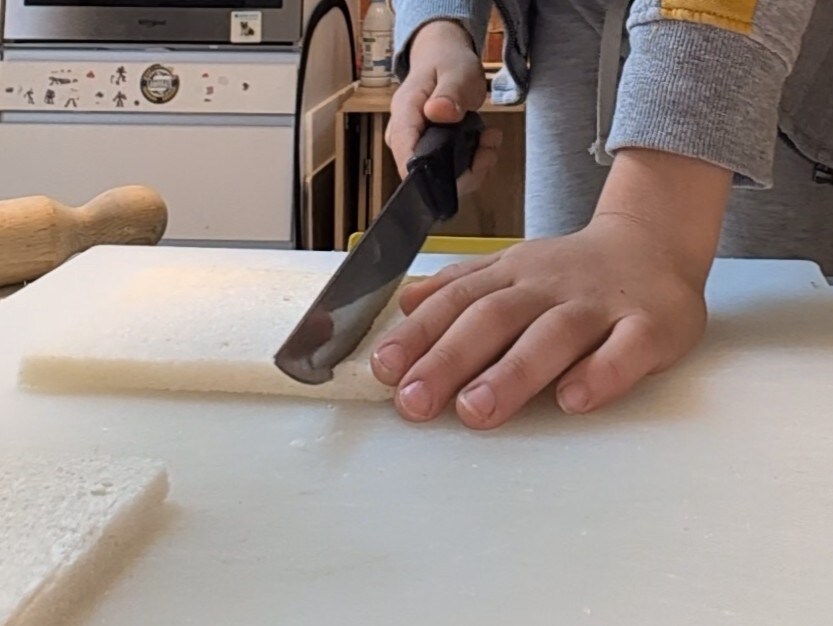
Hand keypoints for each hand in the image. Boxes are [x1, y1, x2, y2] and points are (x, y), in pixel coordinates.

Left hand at [371, 149, 732, 428]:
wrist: (652, 244)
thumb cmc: (570, 273)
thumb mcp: (510, 269)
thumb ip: (459, 287)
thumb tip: (405, 303)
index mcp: (512, 274)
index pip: (458, 302)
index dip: (419, 335)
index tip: (385, 370)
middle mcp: (550, 286)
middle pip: (496, 318)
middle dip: (450, 359)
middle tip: (415, 402)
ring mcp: (600, 305)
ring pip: (554, 335)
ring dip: (512, 372)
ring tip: (475, 410)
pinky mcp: (650, 326)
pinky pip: (627, 349)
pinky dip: (601, 374)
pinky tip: (572, 400)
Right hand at [386, 20, 501, 192]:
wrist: (443, 58)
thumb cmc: (447, 63)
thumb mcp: (456, 71)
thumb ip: (450, 92)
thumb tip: (438, 112)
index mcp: (404, 115)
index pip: (407, 159)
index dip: (435, 175)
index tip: (472, 167)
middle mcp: (404, 137)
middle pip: (426, 174)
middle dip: (464, 170)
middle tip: (490, 145)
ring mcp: (415, 146)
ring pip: (441, 177)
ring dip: (474, 166)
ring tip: (491, 139)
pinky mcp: (429, 153)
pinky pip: (450, 171)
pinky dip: (474, 163)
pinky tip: (486, 142)